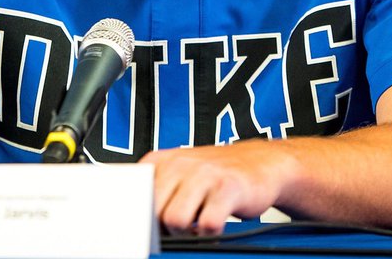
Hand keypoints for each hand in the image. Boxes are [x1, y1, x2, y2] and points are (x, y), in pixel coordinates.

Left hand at [141, 141, 297, 235]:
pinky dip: (210, 231)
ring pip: (174, 220)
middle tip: (181, 223)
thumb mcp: (178, 174)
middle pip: (151, 212)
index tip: (142, 227)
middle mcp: (179, 164)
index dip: (137, 217)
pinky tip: (216, 220)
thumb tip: (131, 221)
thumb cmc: (214, 174)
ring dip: (186, 231)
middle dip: (163, 227)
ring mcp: (204, 174)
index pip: (132, 194)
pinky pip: (207, 224)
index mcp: (161, 161)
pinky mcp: (228, 189)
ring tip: (197, 221)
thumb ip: (154, 191)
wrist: (261, 162)